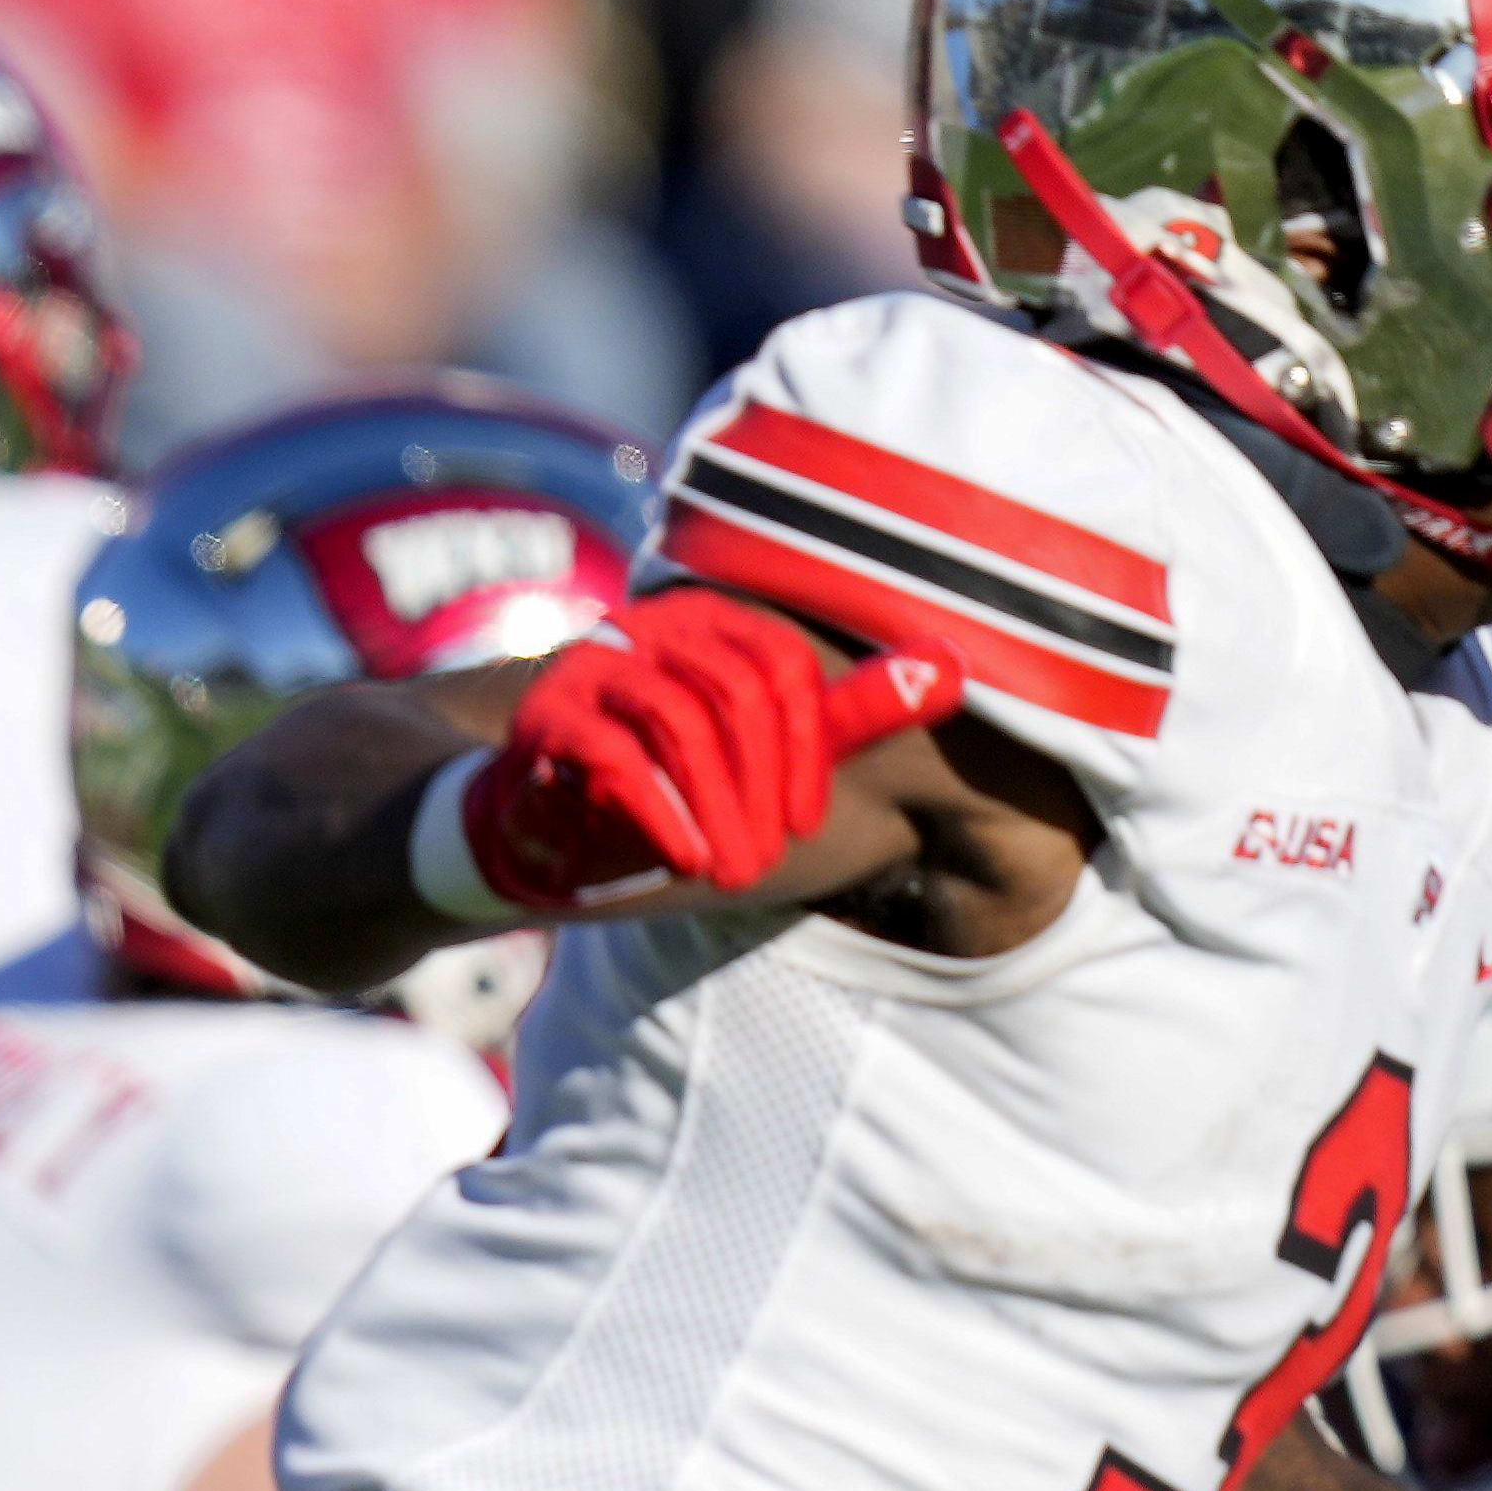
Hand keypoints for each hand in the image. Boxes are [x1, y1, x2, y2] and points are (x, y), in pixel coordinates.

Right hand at [458, 592, 958, 911]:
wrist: (538, 818)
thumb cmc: (668, 779)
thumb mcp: (766, 746)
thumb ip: (850, 711)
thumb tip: (953, 667)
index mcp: (712, 619)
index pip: (780, 664)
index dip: (807, 748)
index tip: (806, 825)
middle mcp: (651, 625)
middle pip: (735, 693)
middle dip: (761, 789)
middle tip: (764, 866)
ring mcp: (592, 664)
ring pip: (679, 722)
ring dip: (717, 808)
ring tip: (729, 872)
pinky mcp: (545, 716)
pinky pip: (616, 755)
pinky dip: (660, 813)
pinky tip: (682, 859)